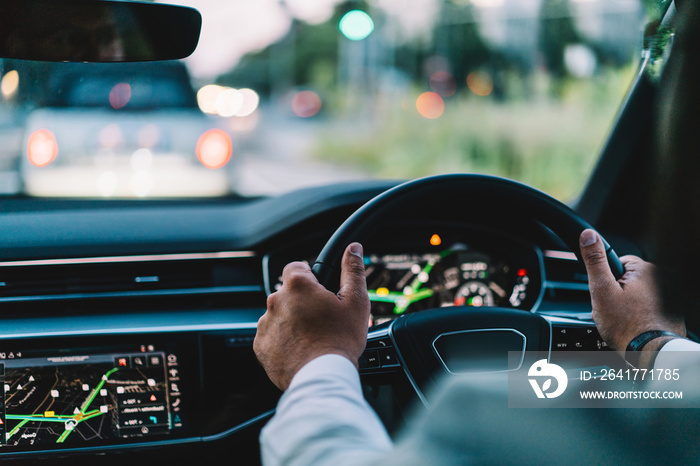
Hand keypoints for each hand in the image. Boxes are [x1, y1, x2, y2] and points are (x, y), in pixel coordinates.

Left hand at [254, 243, 369, 390]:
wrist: (321, 377)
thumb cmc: (340, 340)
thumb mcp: (356, 301)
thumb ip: (353, 270)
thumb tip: (353, 249)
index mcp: (297, 286)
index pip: (296, 267)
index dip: (310, 277)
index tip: (320, 291)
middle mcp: (275, 301)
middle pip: (288, 293)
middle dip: (302, 302)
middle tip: (322, 319)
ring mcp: (265, 324)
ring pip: (279, 314)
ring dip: (291, 321)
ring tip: (311, 338)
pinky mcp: (260, 345)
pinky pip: (271, 335)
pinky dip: (282, 340)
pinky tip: (300, 349)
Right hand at [579, 229, 685, 354]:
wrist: (651, 354)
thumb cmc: (627, 327)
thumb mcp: (601, 290)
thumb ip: (595, 261)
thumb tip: (588, 236)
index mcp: (645, 270)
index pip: (618, 264)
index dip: (607, 281)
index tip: (606, 295)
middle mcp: (663, 280)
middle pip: (629, 281)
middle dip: (618, 295)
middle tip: (612, 312)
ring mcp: (671, 297)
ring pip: (639, 296)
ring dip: (630, 306)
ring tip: (624, 323)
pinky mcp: (674, 312)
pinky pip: (651, 308)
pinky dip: (643, 316)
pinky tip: (636, 327)